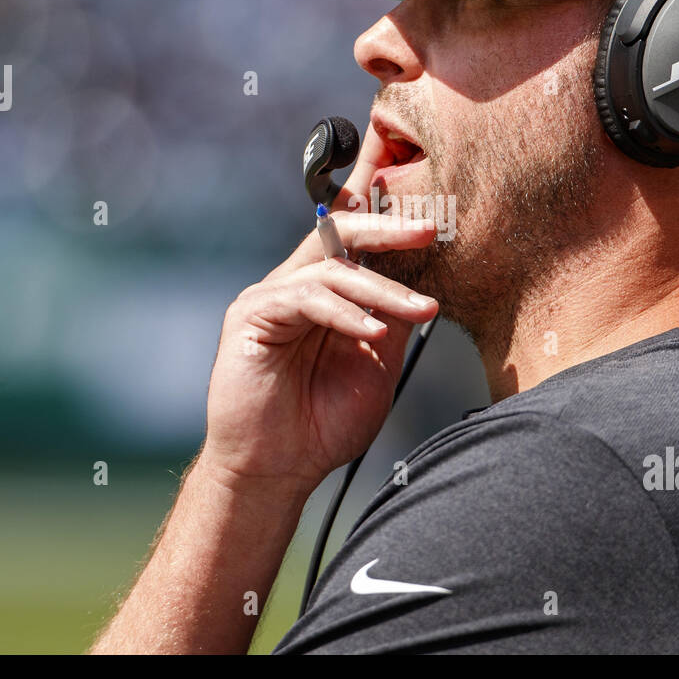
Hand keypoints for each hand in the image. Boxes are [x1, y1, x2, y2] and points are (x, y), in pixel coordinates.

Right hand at [201, 206, 438, 494]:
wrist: (277, 470)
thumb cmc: (323, 424)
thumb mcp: (377, 365)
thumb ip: (394, 322)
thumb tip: (425, 284)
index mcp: (325, 295)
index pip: (354, 241)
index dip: (384, 216)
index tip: (426, 208)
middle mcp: (295, 286)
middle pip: (339, 234)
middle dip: (387, 228)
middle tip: (427, 230)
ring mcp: (270, 297)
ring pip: (332, 270)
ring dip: (383, 289)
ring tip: (421, 310)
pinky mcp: (251, 314)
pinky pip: (306, 298)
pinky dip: (345, 313)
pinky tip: (373, 332)